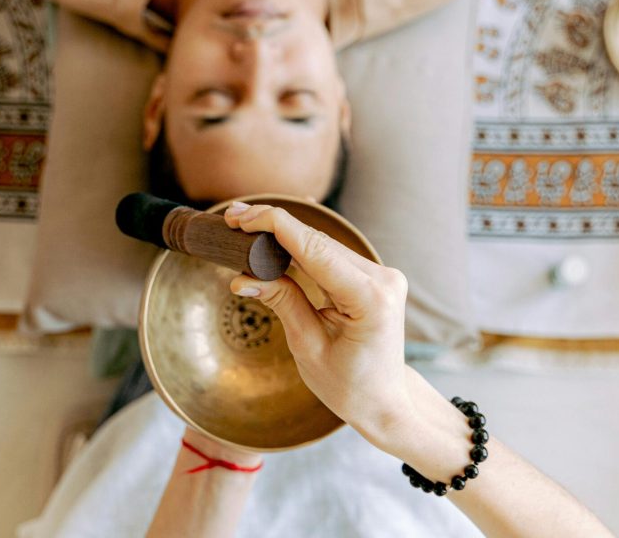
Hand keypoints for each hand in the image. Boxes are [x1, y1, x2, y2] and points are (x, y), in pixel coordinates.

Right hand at [224, 202, 412, 447]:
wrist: (385, 401)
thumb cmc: (350, 385)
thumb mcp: (308, 347)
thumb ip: (282, 302)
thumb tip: (242, 278)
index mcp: (370, 299)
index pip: (316, 250)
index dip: (277, 227)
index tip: (244, 217)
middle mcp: (382, 279)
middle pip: (318, 242)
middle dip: (273, 226)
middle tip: (233, 218)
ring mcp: (381, 275)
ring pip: (323, 245)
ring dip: (284, 234)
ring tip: (245, 225)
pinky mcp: (373, 277)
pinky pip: (331, 255)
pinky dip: (299, 248)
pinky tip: (272, 238)